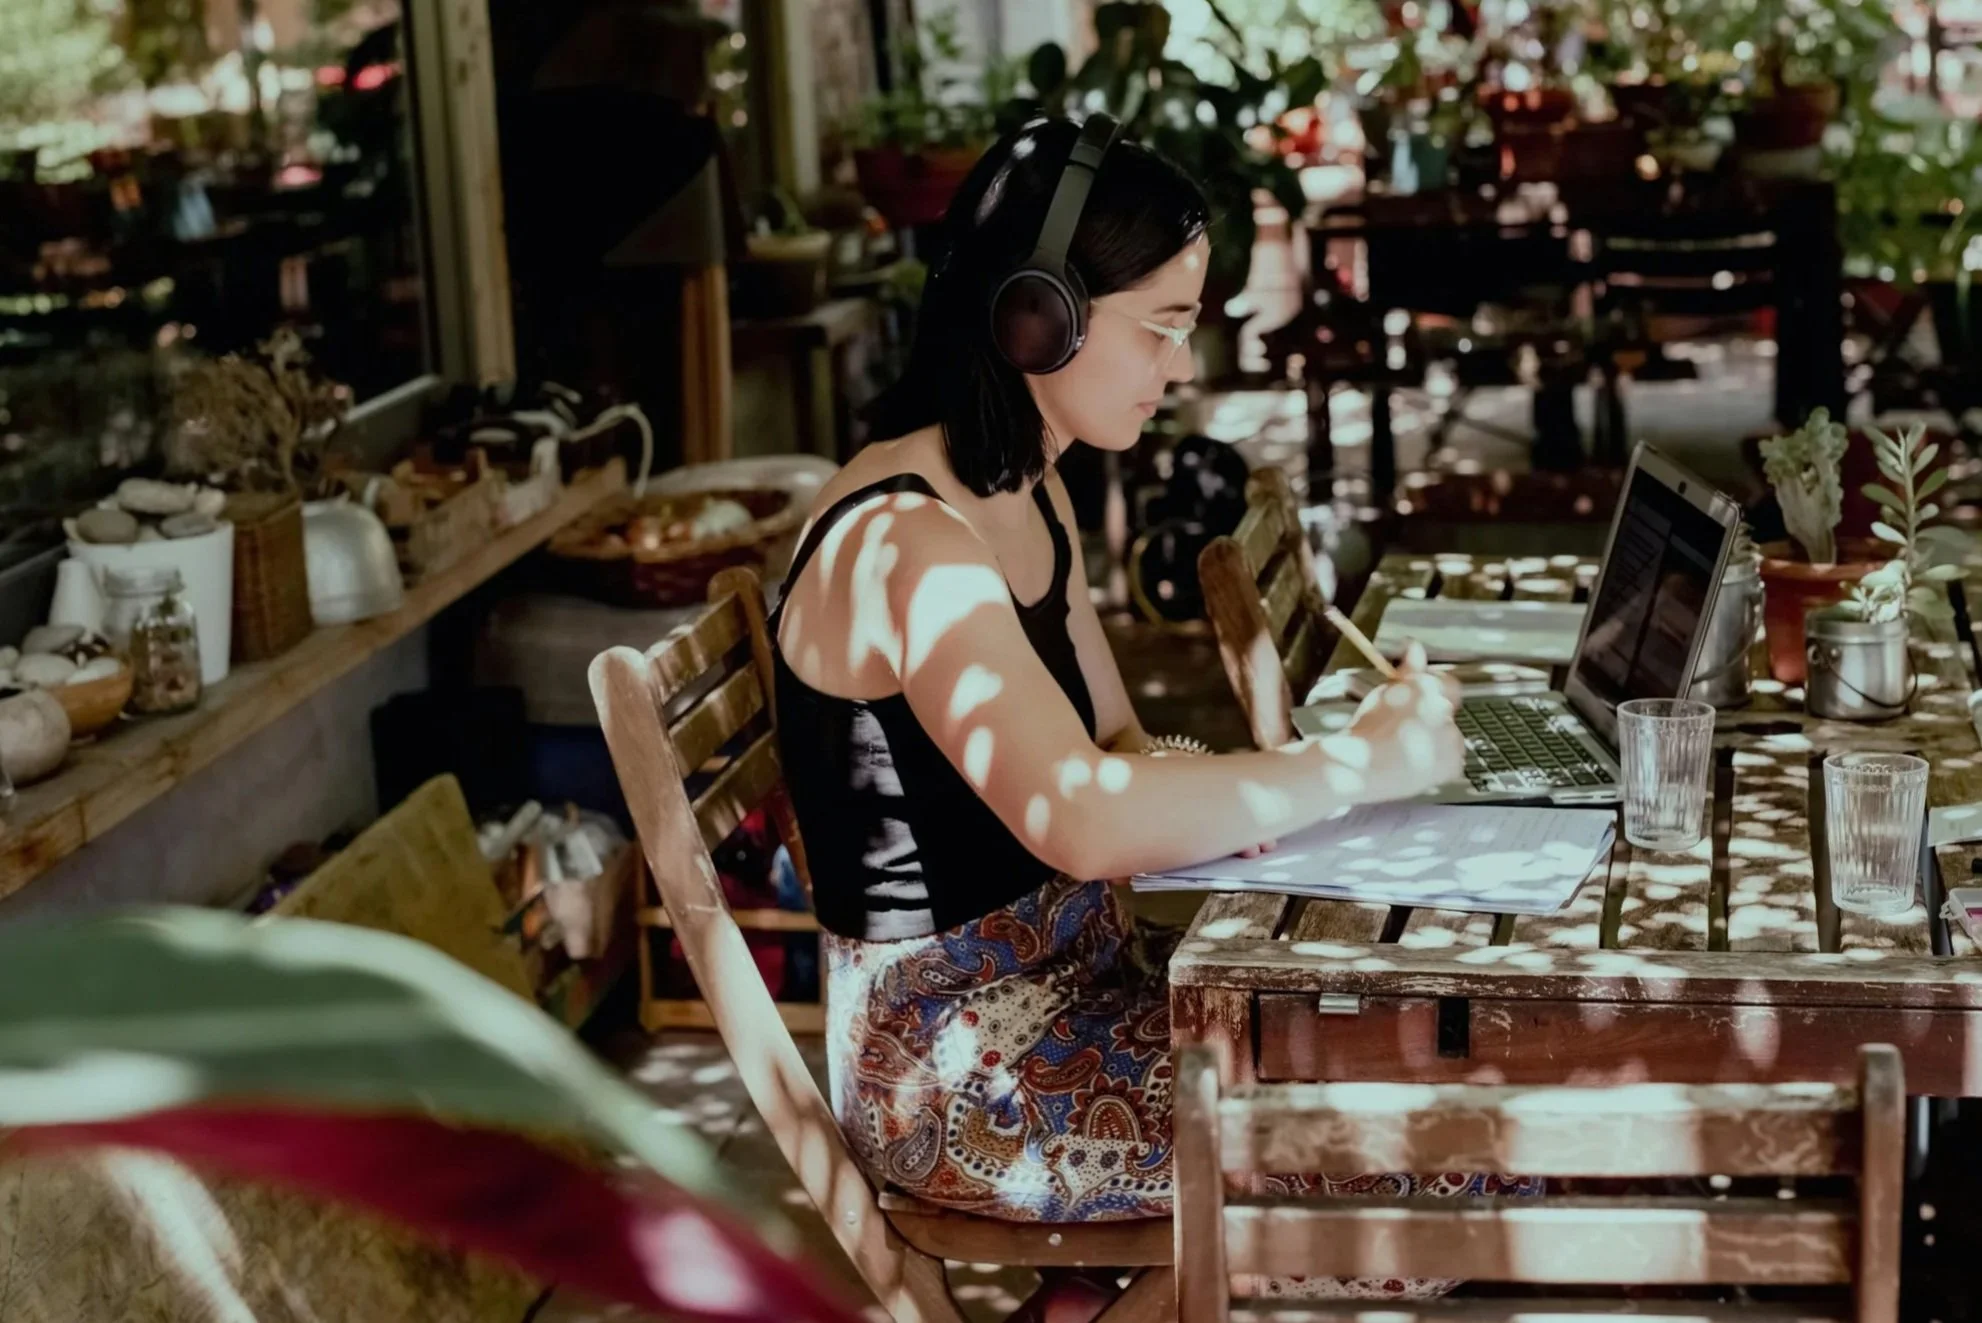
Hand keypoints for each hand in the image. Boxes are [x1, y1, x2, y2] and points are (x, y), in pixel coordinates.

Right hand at [1335, 642, 1464, 802]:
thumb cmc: (1367, 731)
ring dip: (1433, 742)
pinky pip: (1450, 762)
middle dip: (1429, 719)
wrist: (1360, 768)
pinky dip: (1437, 764)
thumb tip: (1415, 645)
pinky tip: (1412, 765)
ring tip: (1403, 751)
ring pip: (1448, 738)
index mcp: (1428, 689)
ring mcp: (1452, 740)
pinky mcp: (1453, 764)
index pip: (1447, 684)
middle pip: (1445, 712)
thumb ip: (1408, 669)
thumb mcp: (1386, 692)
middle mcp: (1444, 711)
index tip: (1418, 701)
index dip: (1434, 692)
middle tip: (1400, 729)